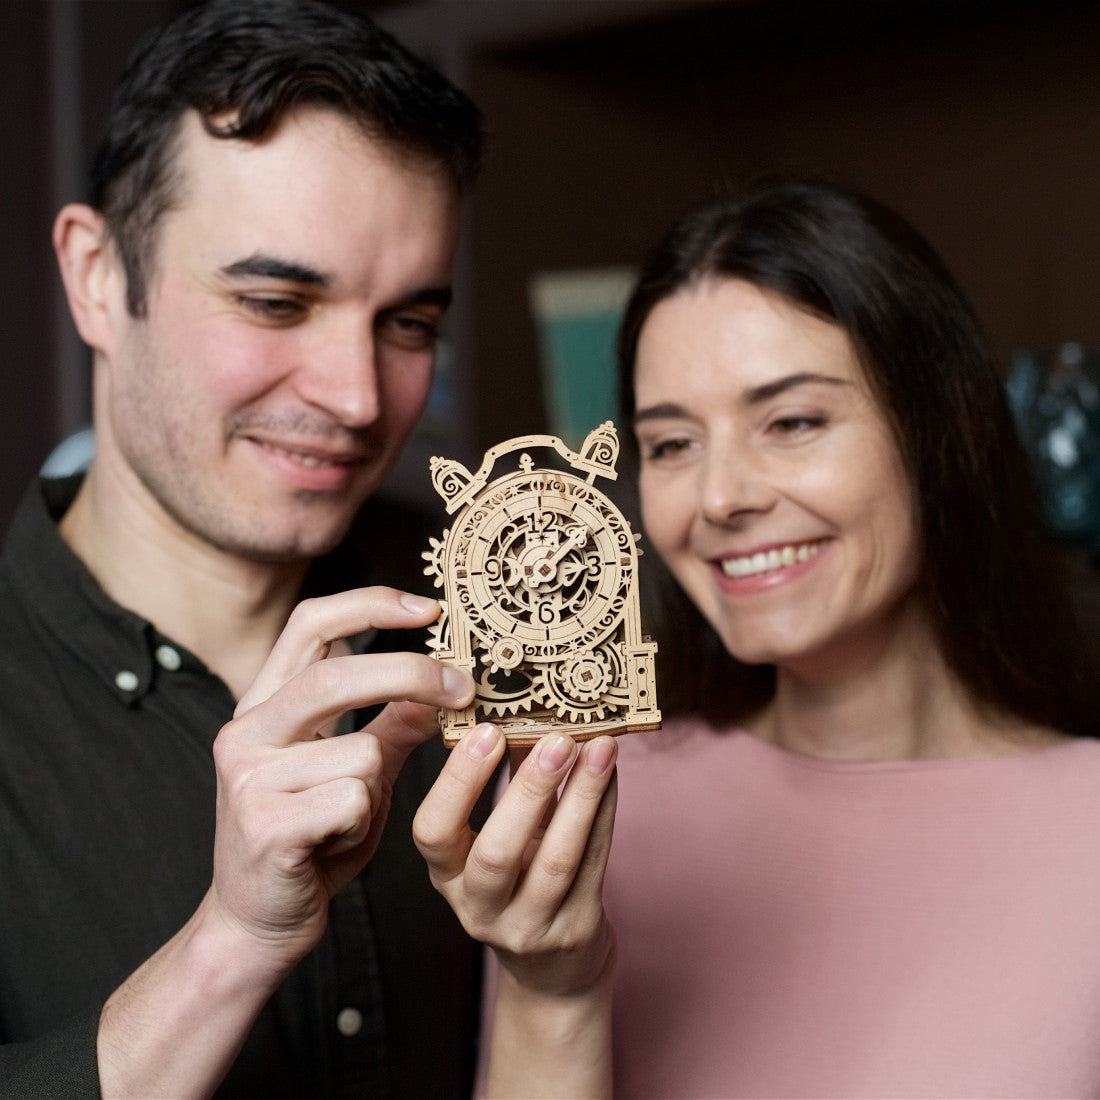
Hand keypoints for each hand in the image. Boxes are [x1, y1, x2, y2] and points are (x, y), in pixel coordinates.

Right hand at [207, 587, 474, 966]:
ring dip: (376, 788)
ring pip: (360, 752)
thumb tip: (441, 684)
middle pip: (335, 676)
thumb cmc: (311, 841)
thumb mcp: (358, 773)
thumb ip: (390, 726)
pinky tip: (332, 842)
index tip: (428, 608)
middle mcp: (246, 731)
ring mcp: (250, 777)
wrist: (257, 924)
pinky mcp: (264, 823)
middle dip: (411, 676)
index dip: (370, 604)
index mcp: (265, 705)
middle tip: (464, 688)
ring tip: (345, 818)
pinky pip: (352, 800)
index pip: (310, 624)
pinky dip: (361, 823)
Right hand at [413, 724, 617, 996]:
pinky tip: (610, 773)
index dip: (457, 782)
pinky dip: (605, 810)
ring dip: (580, 796)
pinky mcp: (577, 928)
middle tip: (556, 738)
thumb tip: (516, 706)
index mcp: (448, 876)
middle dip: (528, 790)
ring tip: (598, 747)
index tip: (486, 731)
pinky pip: (595, 863)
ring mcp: (530, 925)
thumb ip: (501, 782)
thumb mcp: (493, 840)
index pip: (434, 833)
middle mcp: (479, 907)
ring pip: (556, 859)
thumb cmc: (518, 882)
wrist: (553, 969)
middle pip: (497, 852)